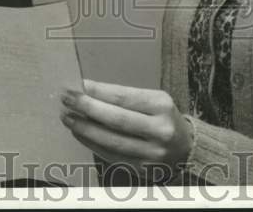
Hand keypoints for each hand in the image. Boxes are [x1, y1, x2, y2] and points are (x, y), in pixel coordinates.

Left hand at [60, 79, 191, 177]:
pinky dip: (92, 143)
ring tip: (68, 117)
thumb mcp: (153, 100)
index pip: (123, 96)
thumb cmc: (163, 117)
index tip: (78, 84)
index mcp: (161, 105)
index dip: (98, 91)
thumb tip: (88, 91)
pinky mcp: (141, 168)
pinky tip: (80, 133)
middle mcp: (159, 129)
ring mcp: (150, 152)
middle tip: (67, 99)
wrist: (185, 148)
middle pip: (116, 118)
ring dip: (84, 128)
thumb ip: (124, 98)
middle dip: (87, 107)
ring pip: (111, 140)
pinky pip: (111, 155)